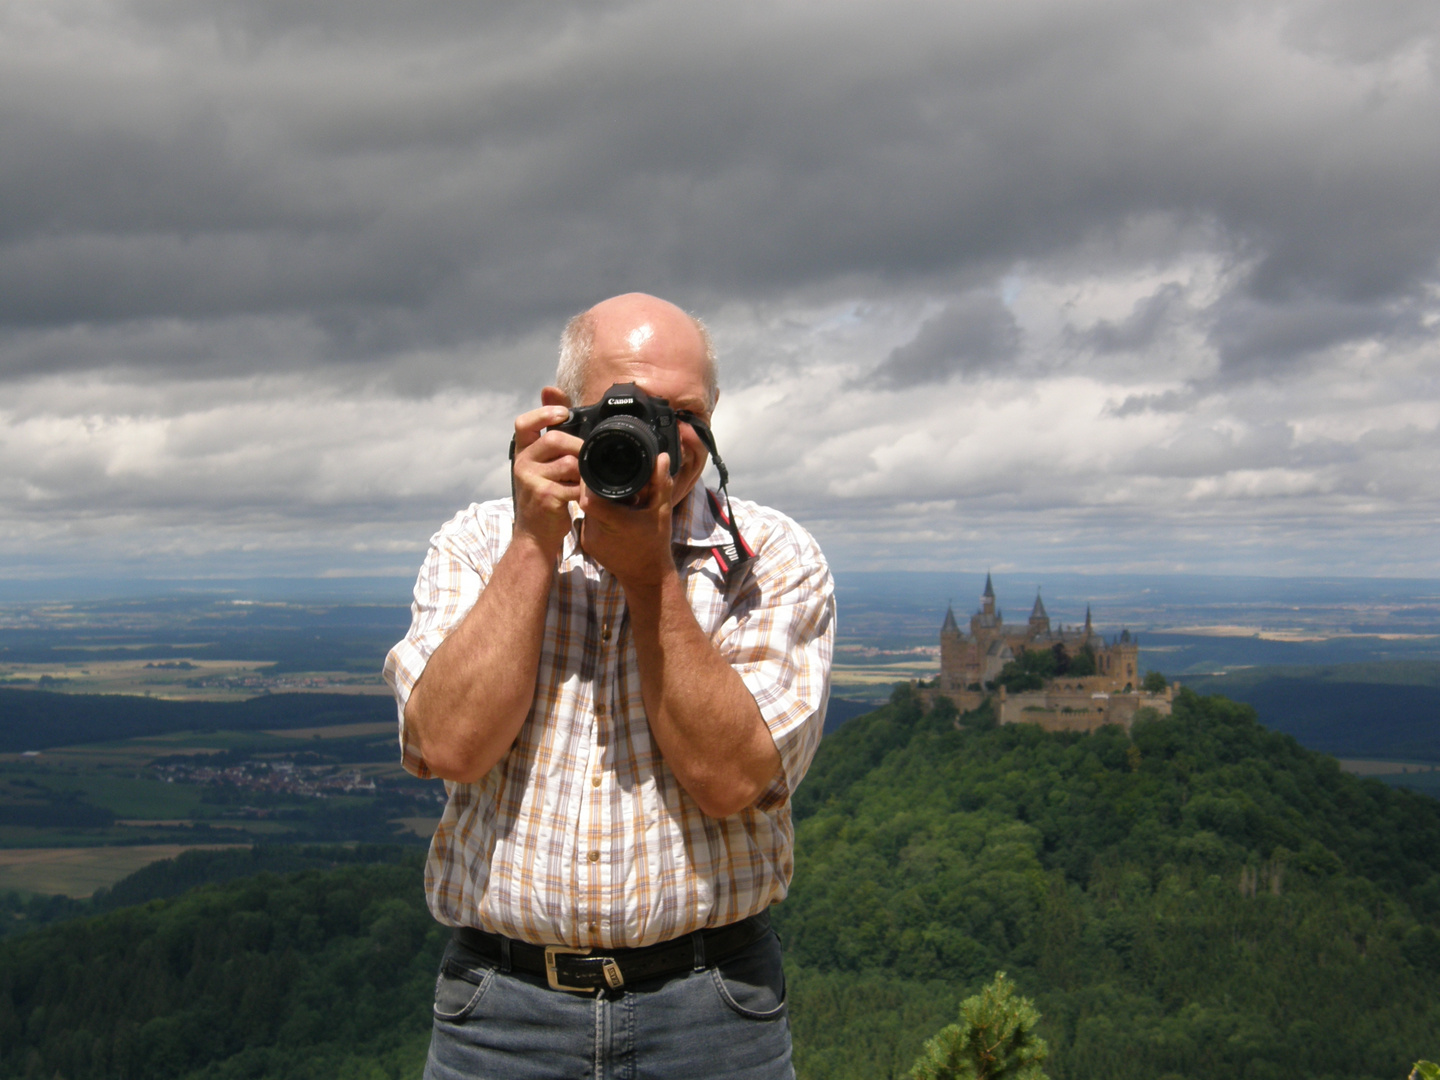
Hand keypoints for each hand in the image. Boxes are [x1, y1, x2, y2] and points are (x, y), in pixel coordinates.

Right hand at [511, 403, 582, 557]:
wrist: (535, 535)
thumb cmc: (544, 498)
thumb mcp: (542, 467)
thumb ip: (551, 441)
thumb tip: (556, 397)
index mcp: (522, 453)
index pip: (524, 423)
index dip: (544, 413)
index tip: (564, 413)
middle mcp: (522, 464)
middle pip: (554, 439)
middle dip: (578, 446)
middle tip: (589, 457)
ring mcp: (532, 480)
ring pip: (569, 462)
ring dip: (584, 472)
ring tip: (582, 482)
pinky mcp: (546, 496)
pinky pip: (576, 484)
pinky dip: (586, 490)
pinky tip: (584, 495)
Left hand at [578, 451, 676, 589]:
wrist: (646, 577)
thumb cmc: (656, 544)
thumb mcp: (661, 512)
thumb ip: (661, 483)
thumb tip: (661, 457)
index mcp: (613, 522)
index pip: (588, 496)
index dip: (590, 480)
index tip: (600, 469)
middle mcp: (595, 531)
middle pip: (586, 498)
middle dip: (597, 487)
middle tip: (614, 482)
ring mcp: (587, 538)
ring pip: (585, 508)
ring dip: (597, 500)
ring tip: (616, 500)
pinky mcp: (585, 543)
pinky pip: (586, 520)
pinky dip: (597, 514)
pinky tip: (611, 514)